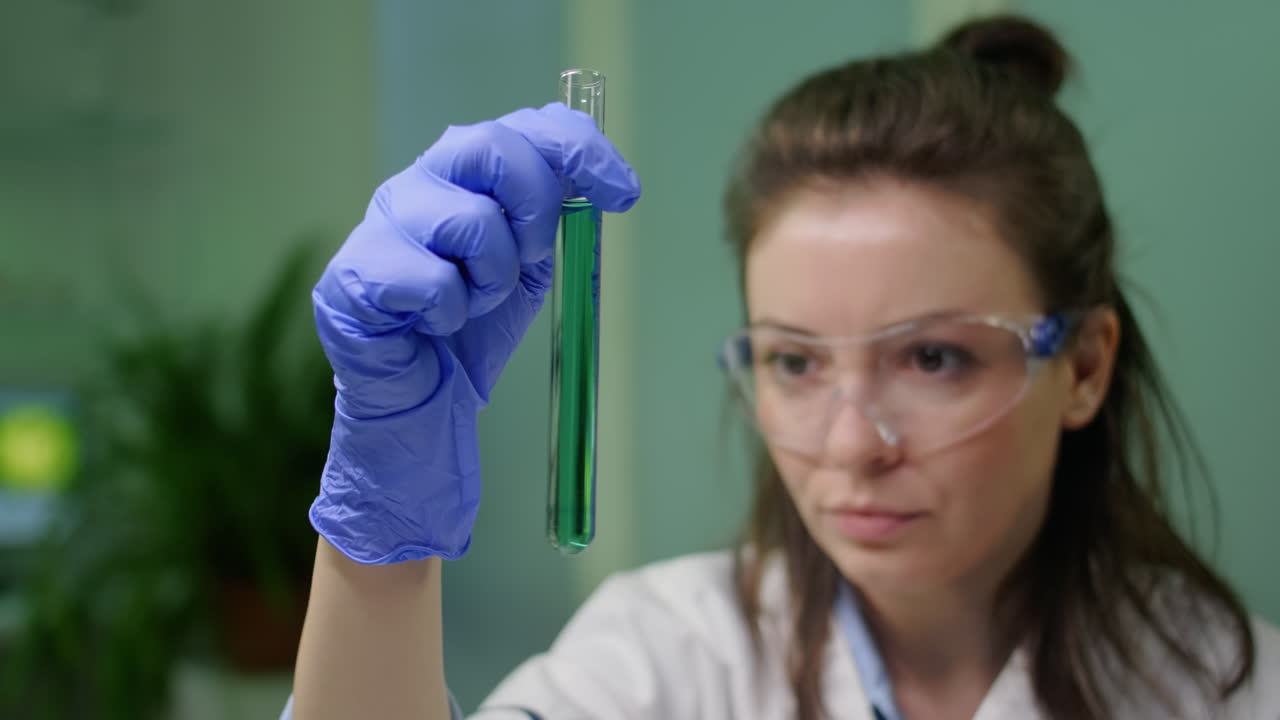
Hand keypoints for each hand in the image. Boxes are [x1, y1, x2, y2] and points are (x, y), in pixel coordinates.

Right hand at [310, 102, 640, 563]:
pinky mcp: (354, 273)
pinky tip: (433, 327)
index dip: (582, 150)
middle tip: (534, 259)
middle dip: (535, 208)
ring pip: (470, 221)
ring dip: (493, 280)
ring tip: (473, 306)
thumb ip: (554, 218)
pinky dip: (452, 314)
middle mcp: (418, 181)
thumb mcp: (527, 266)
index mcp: (464, 173)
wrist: (420, 404)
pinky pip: (433, 281)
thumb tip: (606, 185)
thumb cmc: (470, 330)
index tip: (624, 193)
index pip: (528, 125)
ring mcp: (381, 222)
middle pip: (491, 145)